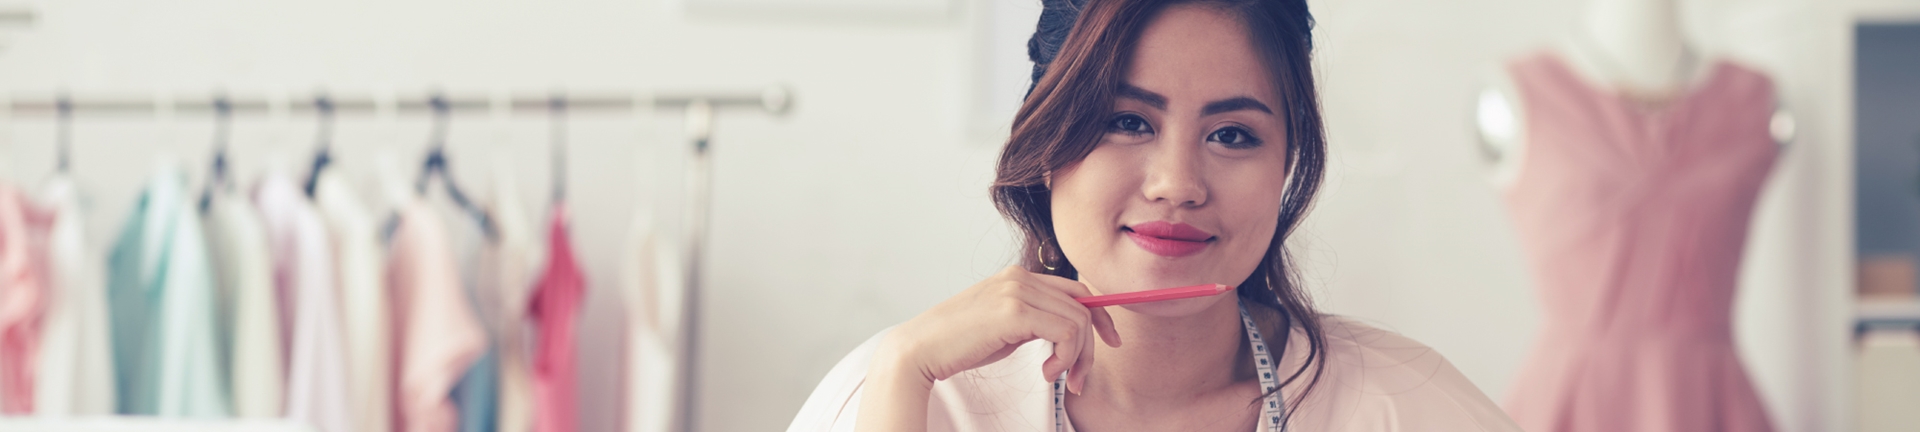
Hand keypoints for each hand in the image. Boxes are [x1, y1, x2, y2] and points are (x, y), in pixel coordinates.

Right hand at [878, 266, 1121, 393]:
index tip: (1110, 342)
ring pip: (1078, 321)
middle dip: (1091, 347)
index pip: (1076, 289)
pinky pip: (1065, 332)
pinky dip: (1066, 357)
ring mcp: (1017, 291)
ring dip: (1078, 358)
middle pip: (1083, 306)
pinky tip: (1047, 373)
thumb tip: (1067, 332)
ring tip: (1058, 378)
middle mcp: (1020, 277)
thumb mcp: (1005, 326)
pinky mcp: (1014, 311)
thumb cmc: (959, 344)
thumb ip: (1034, 320)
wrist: (921, 349)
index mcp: (1018, 276)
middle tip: (1080, 380)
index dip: (1100, 316)